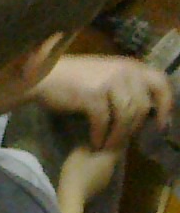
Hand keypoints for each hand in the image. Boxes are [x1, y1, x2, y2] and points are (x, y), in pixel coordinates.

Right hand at [34, 56, 173, 150]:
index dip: (165, 106)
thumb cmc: (74, 79)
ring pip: (125, 115)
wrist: (45, 76)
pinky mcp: (93, 95)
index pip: (161, 84)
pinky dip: (100, 135)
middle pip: (142, 106)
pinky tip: (95, 143)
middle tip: (123, 142)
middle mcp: (125, 71)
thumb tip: (143, 109)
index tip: (161, 126)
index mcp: (131, 66)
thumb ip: (126, 87)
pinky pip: (103, 120)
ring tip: (107, 147)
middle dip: (134, 128)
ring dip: (118, 135)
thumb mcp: (107, 76)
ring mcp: (109, 82)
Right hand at [57, 144, 122, 212]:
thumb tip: (90, 145)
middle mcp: (113, 168)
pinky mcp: (98, 189)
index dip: (113, 139)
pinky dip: (94, 172)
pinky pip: (99, 176)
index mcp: (111, 157)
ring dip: (99, 163)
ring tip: (89, 160)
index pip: (118, 144)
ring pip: (105, 167)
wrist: (72, 198)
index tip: (107, 136)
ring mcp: (106, 180)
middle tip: (95, 147)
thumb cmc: (76, 172)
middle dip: (105, 151)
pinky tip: (85, 172)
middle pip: (112, 156)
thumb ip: (86, 146)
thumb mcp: (77, 153)